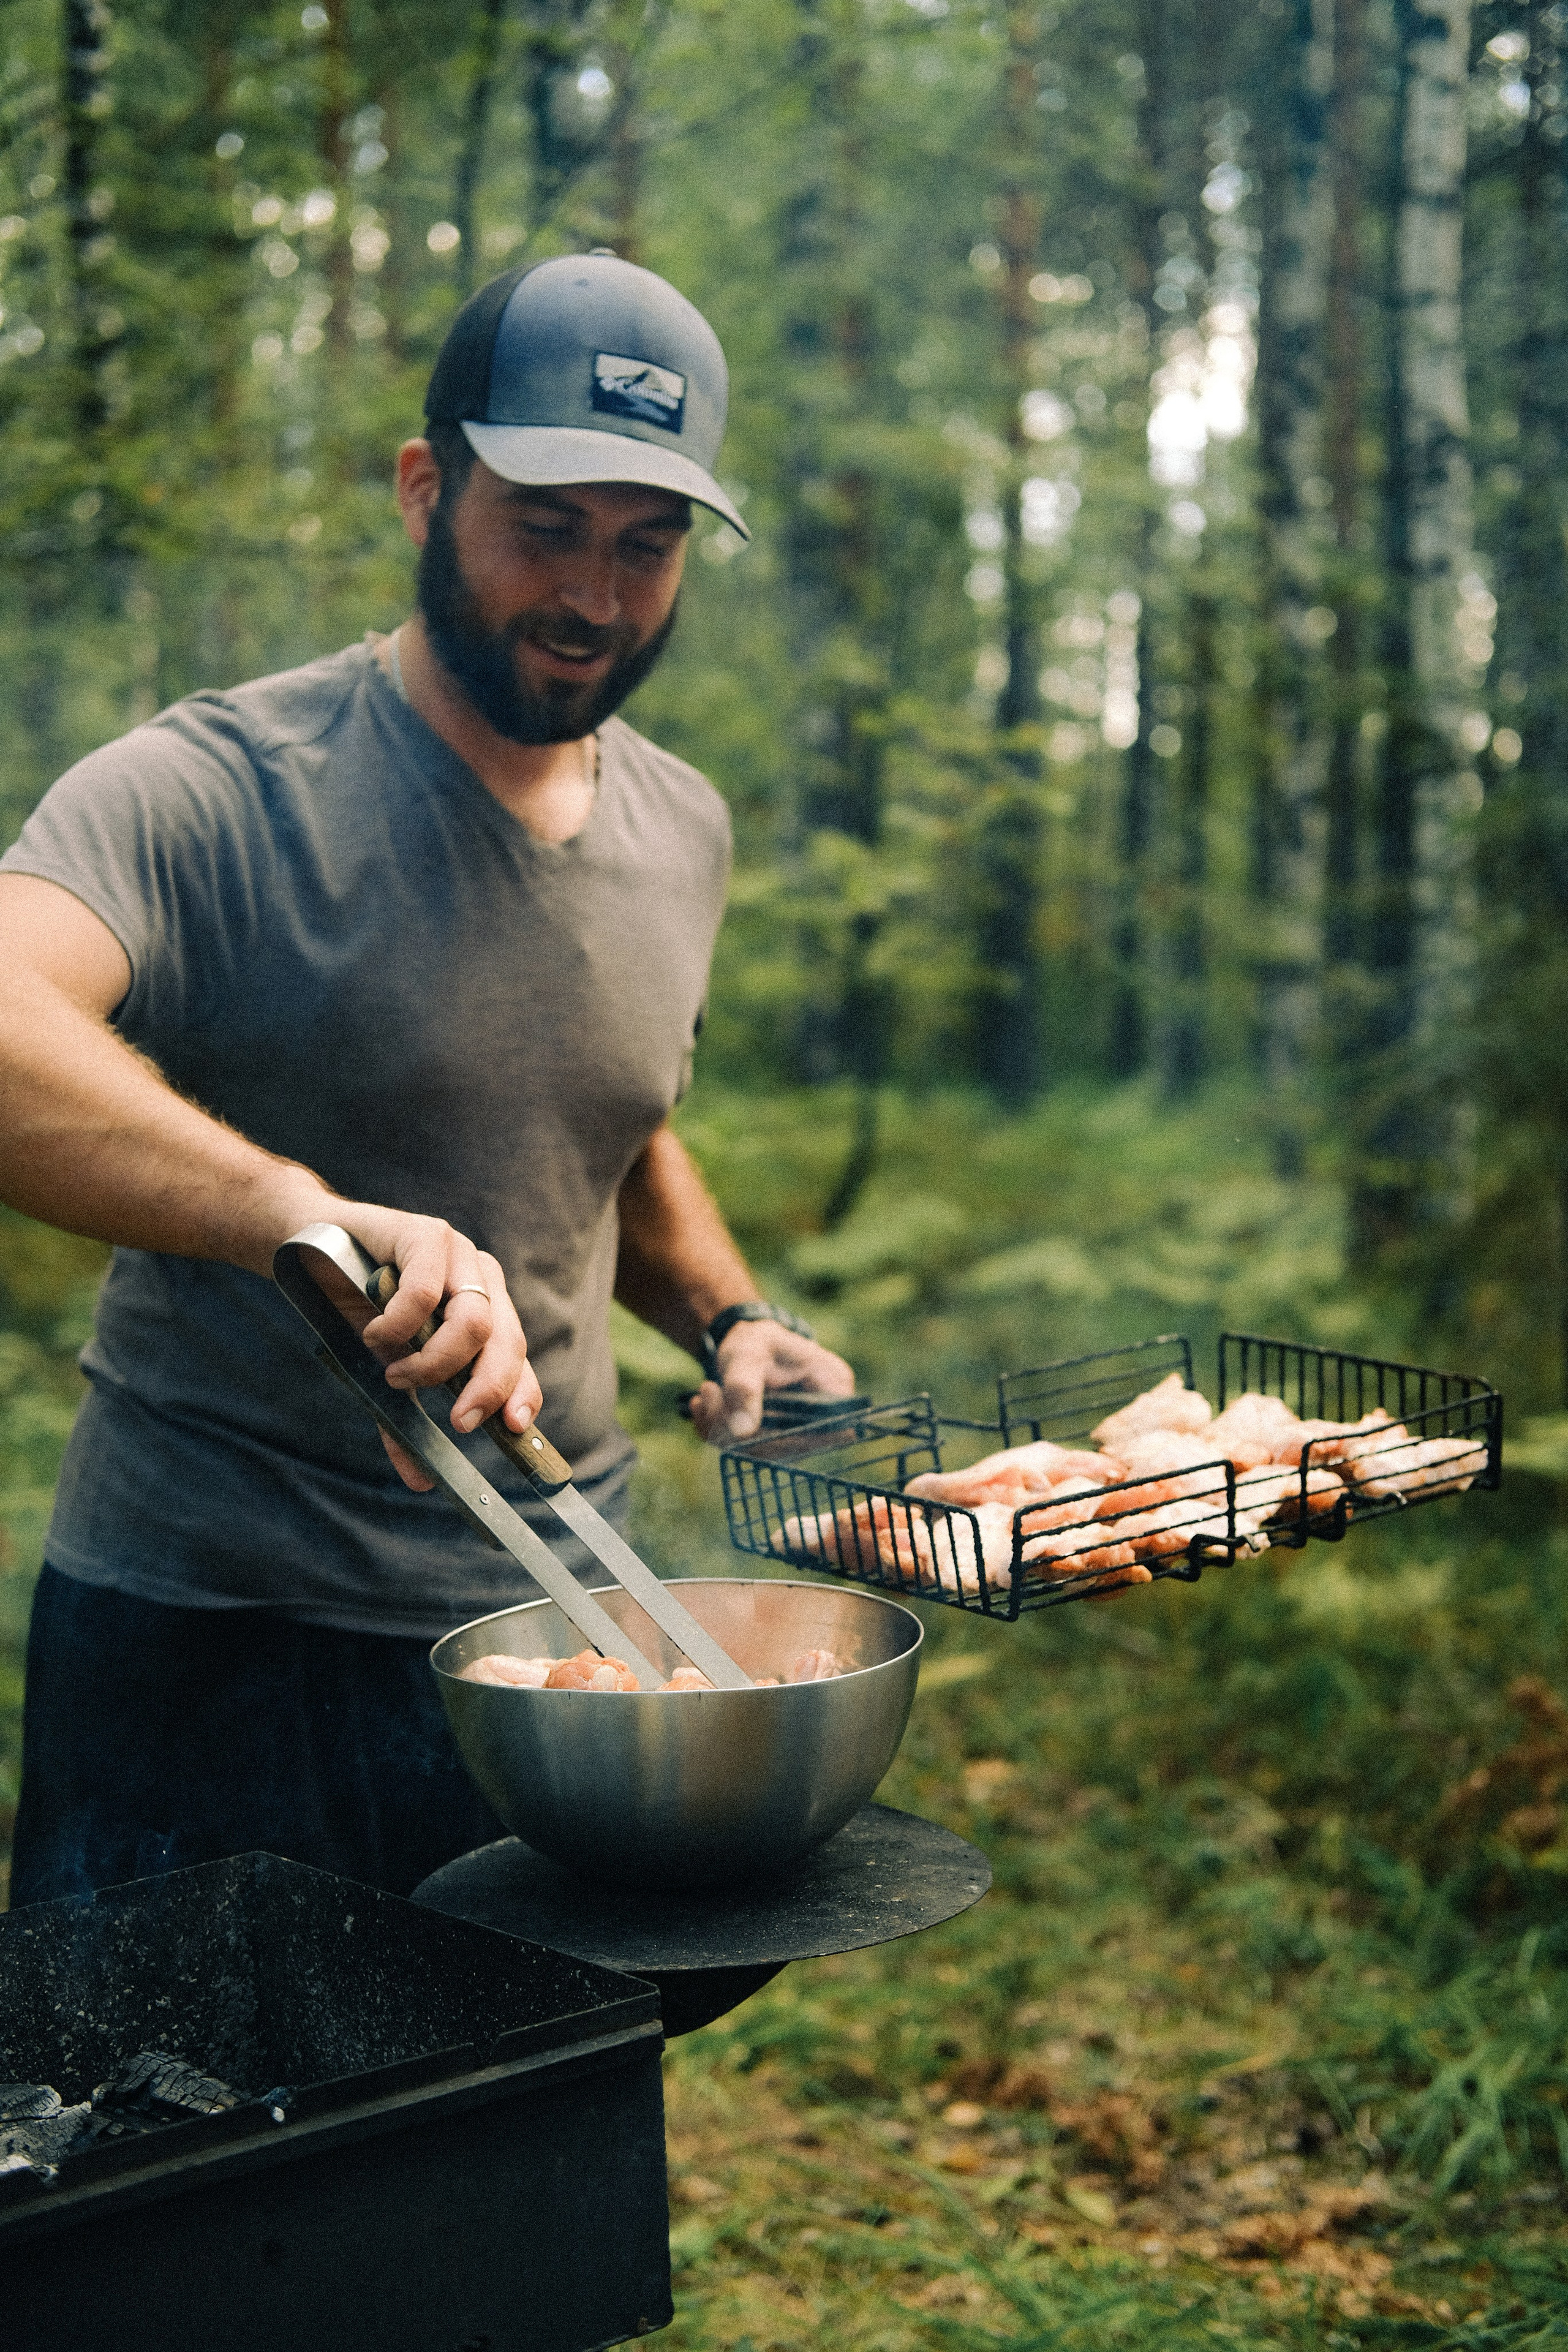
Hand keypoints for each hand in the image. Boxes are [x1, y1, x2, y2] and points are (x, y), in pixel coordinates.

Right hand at [308, 1203, 542, 1490]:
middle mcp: (480, 1279)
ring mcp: (457, 1253)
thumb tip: (421, 1482)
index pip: (517, 1354)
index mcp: (484, 1309)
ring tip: (397, 1374)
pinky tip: (374, 1334)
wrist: (313, 1252)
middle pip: (506, 1340)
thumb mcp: (389, 1371)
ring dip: (435, 1362)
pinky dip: (398, 1325)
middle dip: (486, 1389)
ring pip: (474, 1320)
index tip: (514, 1429)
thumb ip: (406, 1420)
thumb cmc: (360, 1311)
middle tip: (459, 1424)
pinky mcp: (424, 1233)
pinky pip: (423, 1292)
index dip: (522, 1391)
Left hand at [687, 1320, 855, 1445]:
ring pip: (761, 1452)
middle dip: (741, 1427)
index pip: (828, 1431)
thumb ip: (745, 1387)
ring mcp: (800, 1435)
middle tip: (708, 1391)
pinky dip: (718, 1432)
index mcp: (835, 1389)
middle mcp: (823, 1418)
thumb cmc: (757, 1341)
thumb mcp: (749, 1353)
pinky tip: (702, 1406)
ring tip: (705, 1392)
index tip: (741, 1417)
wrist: (747, 1345)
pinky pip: (745, 1451)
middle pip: (788, 1446)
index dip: (789, 1436)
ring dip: (723, 1428)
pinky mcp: (775, 1443)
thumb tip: (741, 1432)